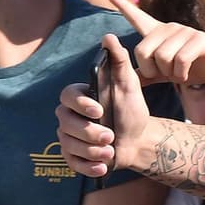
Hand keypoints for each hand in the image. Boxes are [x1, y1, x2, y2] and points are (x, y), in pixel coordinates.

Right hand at [55, 33, 150, 176]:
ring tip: (110, 151)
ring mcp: (68, 137)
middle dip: (89, 133)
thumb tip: (108, 37)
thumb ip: (119, 61)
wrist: (138, 139)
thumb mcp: (128, 85)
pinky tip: (103, 167)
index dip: (80, 103)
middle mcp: (68, 116)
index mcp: (78, 96)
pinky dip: (88, 167)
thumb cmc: (131, 109)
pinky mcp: (72, 156)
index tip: (99, 110)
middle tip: (110, 136)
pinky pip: (72, 163)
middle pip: (66, 124)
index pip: (67, 95)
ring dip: (92, 151)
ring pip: (69, 145)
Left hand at [108, 0, 204, 89]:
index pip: (138, 18)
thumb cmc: (195, 68)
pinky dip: (181, 73)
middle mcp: (170, 28)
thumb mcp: (166, 72)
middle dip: (151, 70)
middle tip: (164, 75)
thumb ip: (147, 74)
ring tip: (179, 72)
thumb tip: (125, 78)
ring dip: (169, 73)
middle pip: (142, 50)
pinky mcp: (198, 40)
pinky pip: (179, 60)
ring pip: (161, 57)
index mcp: (159, 33)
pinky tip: (187, 73)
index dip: (123, 7)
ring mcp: (184, 32)